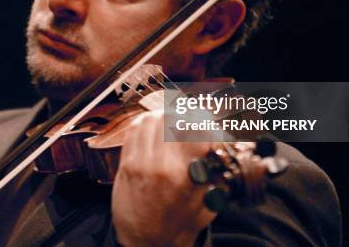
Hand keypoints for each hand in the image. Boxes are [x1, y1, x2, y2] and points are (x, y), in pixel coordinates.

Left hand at [112, 110, 217, 246]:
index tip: (210, 126)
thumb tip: (222, 146)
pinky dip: (146, 121)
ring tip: (175, 120)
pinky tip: (155, 125)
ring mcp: (138, 162)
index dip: (206, 123)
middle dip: (187, 115)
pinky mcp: (125, 163)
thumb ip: (215, 173)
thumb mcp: (207, 204)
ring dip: (166, 115)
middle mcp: (158, 165)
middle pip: (171, 118)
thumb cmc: (177, 225)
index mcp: (182, 176)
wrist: (144, 242)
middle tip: (193, 119)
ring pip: (151, 119)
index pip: (195, 131)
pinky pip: (134, 130)